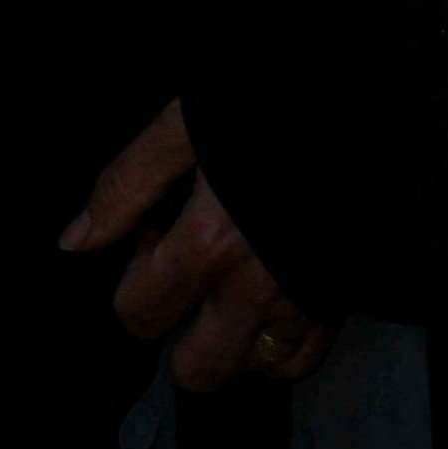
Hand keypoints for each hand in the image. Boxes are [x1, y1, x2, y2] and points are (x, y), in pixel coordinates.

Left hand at [64, 100, 324, 393]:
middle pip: (196, 368)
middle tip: (193, 273)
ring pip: (253, 368)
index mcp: (212, 241)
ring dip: (232, 339)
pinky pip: (306, 356)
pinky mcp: (344, 291)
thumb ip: (127, 184)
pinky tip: (274, 295)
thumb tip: (76, 242)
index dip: (135, 275)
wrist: (371, 80)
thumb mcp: (188, 122)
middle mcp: (259, 283)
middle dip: (179, 330)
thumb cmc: (274, 96)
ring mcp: (307, 294)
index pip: (139, 312)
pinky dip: (284, 341)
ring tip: (234, 283)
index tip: (160, 233)